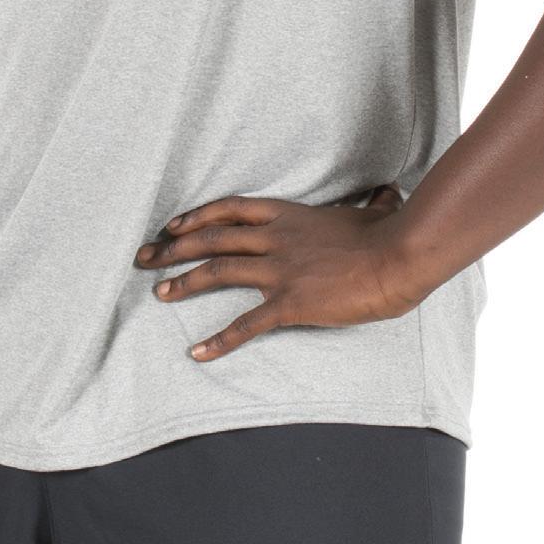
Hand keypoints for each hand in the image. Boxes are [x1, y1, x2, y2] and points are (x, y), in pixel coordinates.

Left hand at [133, 185, 418, 361]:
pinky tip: (197, 352)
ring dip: (184, 282)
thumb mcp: (377, 212)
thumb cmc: (391, 236)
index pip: (229, 208)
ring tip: (159, 293)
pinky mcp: (291, 303)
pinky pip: (246, 324)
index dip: (196, 216)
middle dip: (172, 248)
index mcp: (289, 215)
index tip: (171, 226)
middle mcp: (276, 238)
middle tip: (143, 258)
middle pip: (212, 237)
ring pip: (218, 271)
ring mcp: (281, 269)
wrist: (400, 258)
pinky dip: (219, 340)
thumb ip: (374, 202)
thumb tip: (389, 191)